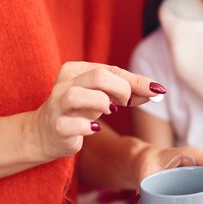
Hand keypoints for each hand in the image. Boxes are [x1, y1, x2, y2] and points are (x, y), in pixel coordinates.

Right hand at [33, 61, 164, 160]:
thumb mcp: (102, 96)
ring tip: (110, 110)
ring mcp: (58, 105)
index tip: (157, 90)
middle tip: (126, 103)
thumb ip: (127, 91)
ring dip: (102, 103)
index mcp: (75, 70)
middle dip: (121, 89)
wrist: (45, 133)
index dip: (137, 81)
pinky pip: (73, 124)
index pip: (111, 69)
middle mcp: (64, 84)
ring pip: (78, 95)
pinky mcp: (56, 127)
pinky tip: (95, 128)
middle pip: (98, 77)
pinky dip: (88, 127)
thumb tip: (156, 90)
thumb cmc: (79, 110)